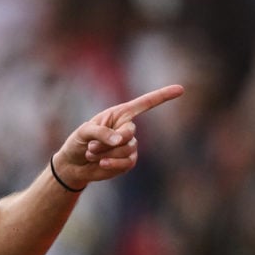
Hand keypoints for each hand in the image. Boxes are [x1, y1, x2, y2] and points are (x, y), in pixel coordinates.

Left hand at [53, 84, 183, 188]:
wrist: (74, 165)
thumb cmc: (77, 142)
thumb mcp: (83, 132)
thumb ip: (101, 132)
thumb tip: (121, 140)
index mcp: (119, 114)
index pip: (144, 103)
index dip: (162, 96)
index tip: (180, 89)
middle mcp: (127, 128)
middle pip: (129, 133)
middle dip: (108, 142)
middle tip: (91, 146)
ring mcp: (130, 145)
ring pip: (126, 150)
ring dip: (105, 153)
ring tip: (92, 153)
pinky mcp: (128, 161)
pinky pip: (127, 162)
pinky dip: (111, 164)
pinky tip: (101, 163)